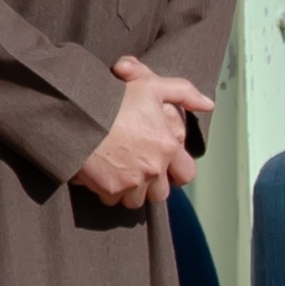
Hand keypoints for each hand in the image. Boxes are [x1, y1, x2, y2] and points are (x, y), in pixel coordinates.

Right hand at [71, 58, 211, 208]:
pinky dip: (107, 190)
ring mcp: (132, 181)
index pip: (186, 174)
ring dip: (129, 190)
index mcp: (168, 146)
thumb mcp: (151, 85)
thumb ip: (184, 93)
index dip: (175, 171)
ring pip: (136, 200)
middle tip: (137, 168)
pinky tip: (101, 171)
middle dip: (152, 185)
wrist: (76, 112)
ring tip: (118, 170)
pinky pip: (112, 199)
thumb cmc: (114, 98)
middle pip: (160, 193)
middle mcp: (154, 168)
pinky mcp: (109, 189)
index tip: (163, 164)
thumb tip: (208, 104)